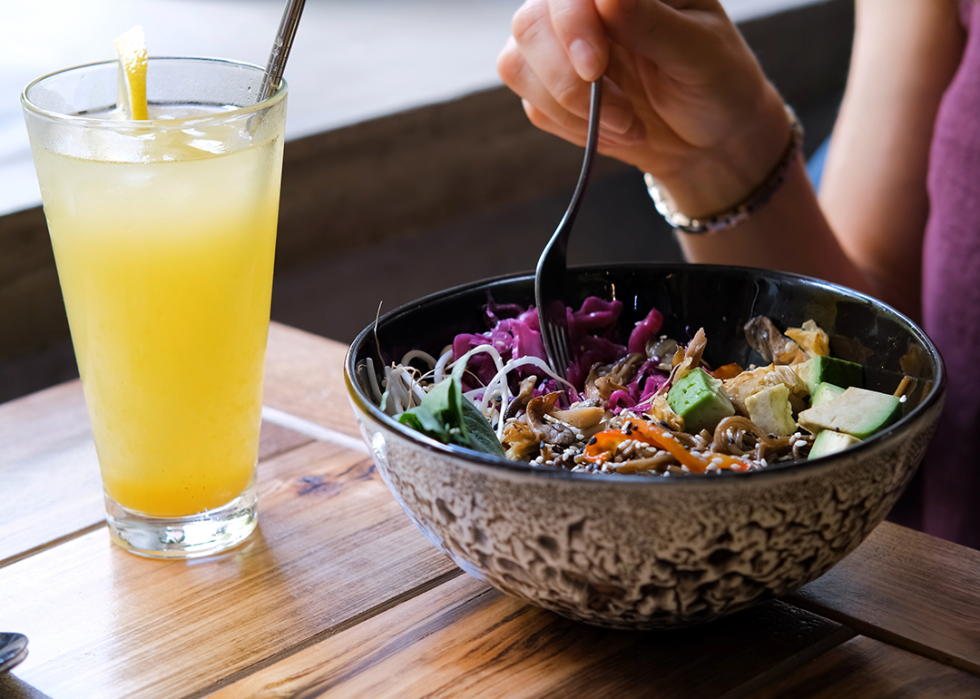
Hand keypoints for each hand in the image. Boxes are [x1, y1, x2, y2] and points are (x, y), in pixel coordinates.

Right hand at [497, 0, 791, 216]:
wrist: (710, 137)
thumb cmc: (716, 81)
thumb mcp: (698, 52)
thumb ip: (650, 22)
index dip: (571, 21)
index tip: (594, 66)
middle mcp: (586, 5)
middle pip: (531, 22)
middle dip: (566, 75)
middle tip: (618, 110)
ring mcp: (561, 44)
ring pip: (519, 64)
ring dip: (570, 106)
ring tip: (626, 123)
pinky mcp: (550, 86)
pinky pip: (532, 104)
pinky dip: (571, 125)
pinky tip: (612, 128)